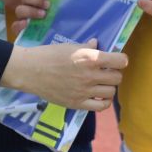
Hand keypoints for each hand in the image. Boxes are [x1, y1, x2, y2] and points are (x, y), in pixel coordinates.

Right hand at [0, 40, 127, 110]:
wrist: (30, 71)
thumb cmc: (50, 54)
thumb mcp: (71, 46)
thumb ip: (87, 47)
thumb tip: (97, 44)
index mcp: (90, 59)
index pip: (120, 61)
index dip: (121, 60)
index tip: (117, 60)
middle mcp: (90, 76)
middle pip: (117, 78)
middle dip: (114, 73)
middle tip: (106, 71)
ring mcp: (84, 91)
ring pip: (111, 92)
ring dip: (109, 87)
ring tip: (101, 83)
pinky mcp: (77, 103)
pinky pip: (100, 106)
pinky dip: (103, 101)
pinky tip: (98, 95)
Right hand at [11, 0, 54, 35]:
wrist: (49, 26)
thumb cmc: (54, 10)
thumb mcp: (55, 1)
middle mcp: (26, 2)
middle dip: (37, 0)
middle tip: (48, 5)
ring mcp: (22, 15)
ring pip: (20, 9)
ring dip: (31, 11)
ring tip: (43, 15)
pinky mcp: (20, 27)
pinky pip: (15, 26)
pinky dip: (19, 25)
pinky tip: (25, 24)